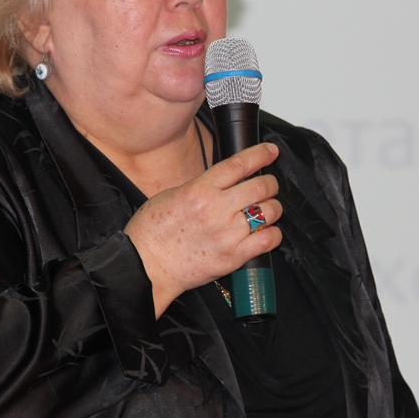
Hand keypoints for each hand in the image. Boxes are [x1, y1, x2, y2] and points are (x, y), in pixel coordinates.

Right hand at [124, 142, 282, 316]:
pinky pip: (268, 240)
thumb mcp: (173, 194)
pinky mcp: (233, 257)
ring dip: (272, 208)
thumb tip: (224, 183)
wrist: (146, 266)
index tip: (270, 151)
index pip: (239, 164)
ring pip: (269, 212)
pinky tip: (265, 232)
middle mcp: (217, 209)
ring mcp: (227, 234)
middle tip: (268, 185)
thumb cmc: (152, 231)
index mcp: (200, 190)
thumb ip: (202, 187)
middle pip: (261, 186)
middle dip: (270, 183)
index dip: (260, 154)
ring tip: (266, 210)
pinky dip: (272, 233)